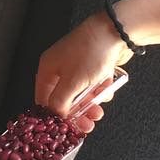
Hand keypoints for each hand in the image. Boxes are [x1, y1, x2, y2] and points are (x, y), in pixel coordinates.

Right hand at [34, 12, 131, 132]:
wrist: (115, 31)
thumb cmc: (90, 52)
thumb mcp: (72, 83)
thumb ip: (60, 102)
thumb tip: (55, 115)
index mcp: (48, 68)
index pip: (44, 98)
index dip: (54, 114)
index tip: (65, 128)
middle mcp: (60, 66)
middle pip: (65, 98)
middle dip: (77, 112)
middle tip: (87, 124)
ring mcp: (78, 64)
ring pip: (81, 92)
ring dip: (91, 102)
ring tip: (99, 110)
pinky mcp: (94, 63)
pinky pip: (94, 83)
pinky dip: (100, 88)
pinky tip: (106, 88)